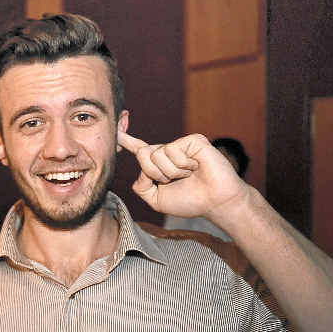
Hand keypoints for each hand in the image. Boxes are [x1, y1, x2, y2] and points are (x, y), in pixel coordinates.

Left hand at [117, 131, 250, 223]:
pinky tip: (196, 167)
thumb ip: (141, 187)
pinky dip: (183, 165)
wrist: (216, 202)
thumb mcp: (157, 200)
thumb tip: (140, 170)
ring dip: (171, 172)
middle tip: (174, 181)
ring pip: (157, 155)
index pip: (138, 149)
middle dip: (155, 173)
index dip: (126, 139)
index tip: (116, 129)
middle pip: (142, 154)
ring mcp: (179, 145)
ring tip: (188, 175)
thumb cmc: (190, 201)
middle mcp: (167, 152)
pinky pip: (172, 151)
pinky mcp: (192, 140)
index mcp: (158, 164)